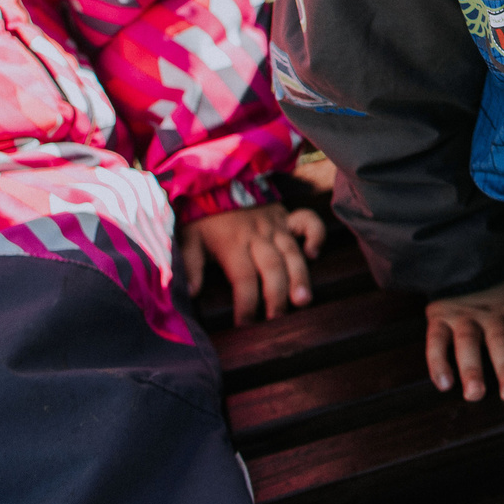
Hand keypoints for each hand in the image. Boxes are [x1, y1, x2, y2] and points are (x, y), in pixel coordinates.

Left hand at [180, 202, 325, 324]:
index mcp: (232, 243)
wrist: (216, 178)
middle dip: (276, 296)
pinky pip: (307, 222)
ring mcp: (275, 225)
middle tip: (277, 320)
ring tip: (303, 301)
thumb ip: (190, 265)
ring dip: (299, 276)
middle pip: (271, 268)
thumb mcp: (188, 237)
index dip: (245, 304)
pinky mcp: (286, 216)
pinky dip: (316, 235)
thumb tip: (190, 293)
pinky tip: (314, 254)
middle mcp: (257, 235)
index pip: (243, 278)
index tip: (244, 325)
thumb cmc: (201, 216)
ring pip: (292, 252)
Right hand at [424, 271, 503, 401]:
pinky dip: (436, 361)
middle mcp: (493, 313)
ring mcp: (465, 315)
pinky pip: (435, 339)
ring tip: (475, 393)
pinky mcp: (440, 316)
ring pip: (468, 342)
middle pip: (501, 341)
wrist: (471, 246)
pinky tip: (443, 383)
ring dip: (471, 368)